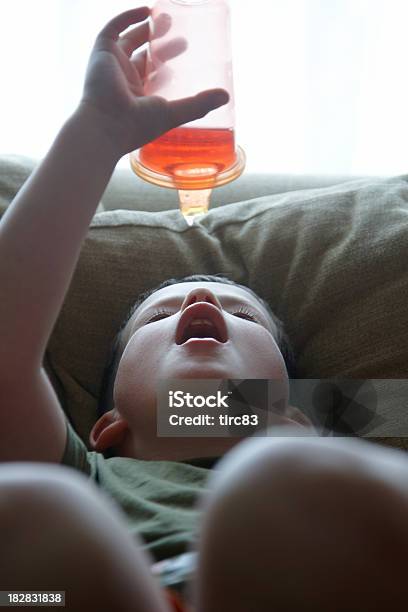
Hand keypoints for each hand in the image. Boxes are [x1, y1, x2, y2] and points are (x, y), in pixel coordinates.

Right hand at [79, 7, 229, 158]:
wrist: (108, 124)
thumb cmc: (137, 125)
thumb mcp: (173, 113)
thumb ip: (198, 104)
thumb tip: (226, 96)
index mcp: (138, 98)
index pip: (153, 77)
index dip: (167, 65)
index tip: (185, 55)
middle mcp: (124, 82)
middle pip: (144, 57)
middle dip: (162, 45)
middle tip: (181, 38)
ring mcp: (113, 67)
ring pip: (130, 41)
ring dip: (148, 29)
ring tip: (167, 19)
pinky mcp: (102, 53)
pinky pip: (113, 29)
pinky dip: (128, 18)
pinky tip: (146, 11)